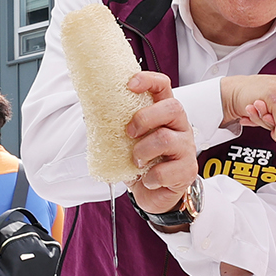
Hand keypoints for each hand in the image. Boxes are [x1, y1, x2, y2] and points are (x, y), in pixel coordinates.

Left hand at [125, 71, 198, 214]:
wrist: (156, 194)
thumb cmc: (144, 163)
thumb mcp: (129, 141)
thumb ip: (118, 127)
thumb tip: (89, 115)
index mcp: (165, 114)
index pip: (163, 86)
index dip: (149, 80)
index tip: (130, 84)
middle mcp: (180, 126)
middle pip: (172, 108)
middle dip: (145, 118)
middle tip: (129, 133)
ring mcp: (186, 148)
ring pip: (165, 139)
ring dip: (142, 151)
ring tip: (136, 160)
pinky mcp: (187, 170)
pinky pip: (165, 171)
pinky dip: (149, 177)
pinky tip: (147, 178)